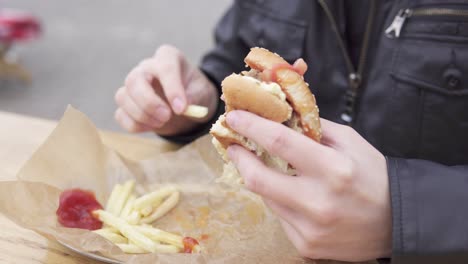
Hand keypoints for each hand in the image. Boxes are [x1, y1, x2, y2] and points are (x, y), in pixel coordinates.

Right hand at [114, 45, 217, 135]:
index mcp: (168, 57)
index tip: (181, 109)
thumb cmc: (195, 92)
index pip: (165, 68)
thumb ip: (194, 98)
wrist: (187, 104)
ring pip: (123, 97)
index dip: (172, 89)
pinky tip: (152, 126)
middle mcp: (146, 68)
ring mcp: (133, 85)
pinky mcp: (127, 104)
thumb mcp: (203, 93)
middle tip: (167, 117)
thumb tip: (182, 108)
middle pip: (134, 80)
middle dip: (149, 103)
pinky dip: (135, 125)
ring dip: (142, 115)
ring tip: (163, 122)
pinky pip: (120, 115)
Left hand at [226, 111, 391, 260]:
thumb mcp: (351, 143)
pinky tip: (292, 194)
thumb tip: (280, 116)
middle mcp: (318, 202)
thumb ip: (314, 129)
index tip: (234, 117)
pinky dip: (279, 200)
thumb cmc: (374, 177)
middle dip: (239, 158)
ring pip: (266, 197)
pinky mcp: (306, 245)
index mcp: (333, 169)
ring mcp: (310, 228)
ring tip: (265, 166)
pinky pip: (279, 217)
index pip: (278, 142)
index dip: (250, 126)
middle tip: (234, 146)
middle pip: (257, 178)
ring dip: (260, 178)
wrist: (397, 223)